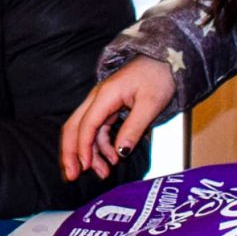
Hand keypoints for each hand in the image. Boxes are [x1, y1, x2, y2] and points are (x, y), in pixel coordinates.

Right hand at [60, 56, 174, 180]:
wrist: (165, 60)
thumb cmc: (159, 77)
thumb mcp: (151, 104)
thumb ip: (134, 128)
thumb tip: (121, 152)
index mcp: (106, 95)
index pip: (86, 124)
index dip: (83, 147)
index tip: (84, 167)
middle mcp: (98, 98)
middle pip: (75, 127)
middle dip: (71, 152)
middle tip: (72, 175)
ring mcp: (102, 103)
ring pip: (85, 131)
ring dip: (90, 153)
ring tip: (102, 173)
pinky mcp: (108, 108)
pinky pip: (97, 129)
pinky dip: (101, 146)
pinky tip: (112, 158)